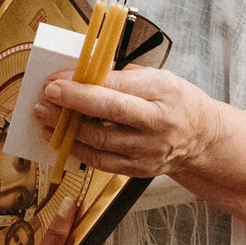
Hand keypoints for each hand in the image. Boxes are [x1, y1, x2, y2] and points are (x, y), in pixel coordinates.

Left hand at [35, 66, 221, 179]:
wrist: (201, 139)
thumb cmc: (178, 102)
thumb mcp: (160, 78)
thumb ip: (124, 77)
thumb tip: (85, 74)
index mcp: (163, 94)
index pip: (116, 88)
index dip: (81, 85)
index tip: (55, 80)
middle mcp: (157, 126)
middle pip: (106, 116)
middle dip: (69, 106)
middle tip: (44, 98)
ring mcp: (147, 152)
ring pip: (98, 142)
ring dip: (66, 129)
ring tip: (44, 116)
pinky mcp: (137, 170)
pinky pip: (100, 162)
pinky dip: (76, 149)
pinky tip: (61, 138)